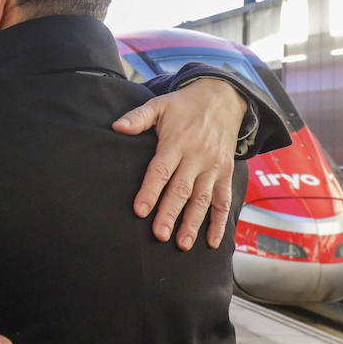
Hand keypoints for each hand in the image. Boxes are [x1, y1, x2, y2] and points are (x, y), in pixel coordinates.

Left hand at [113, 78, 246, 249]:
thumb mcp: (160, 105)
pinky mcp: (226, 174)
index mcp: (177, 142)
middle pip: (182, 189)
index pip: (161, 170)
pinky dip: (220, 223)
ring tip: (182, 244)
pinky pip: (224, 201)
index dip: (150, 190)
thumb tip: (116, 127)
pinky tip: (212, 242)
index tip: (140, 210)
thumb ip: (138, 117)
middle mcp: (197, 157)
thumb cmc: (184, 106)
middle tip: (159, 235)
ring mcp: (214, 167)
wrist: (224, 98)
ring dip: (194, 223)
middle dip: (170, 213)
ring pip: (203, 199)